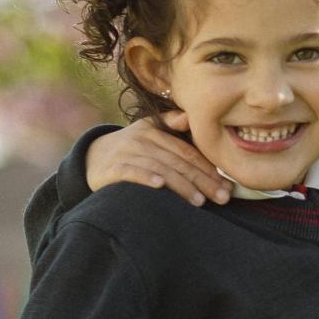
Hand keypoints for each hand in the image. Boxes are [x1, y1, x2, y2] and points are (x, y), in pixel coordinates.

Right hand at [88, 110, 232, 205]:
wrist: (91, 157)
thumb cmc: (130, 147)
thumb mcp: (148, 131)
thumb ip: (171, 124)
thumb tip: (191, 117)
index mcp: (155, 131)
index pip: (187, 151)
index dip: (208, 168)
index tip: (227, 185)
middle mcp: (142, 140)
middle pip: (178, 161)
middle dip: (203, 180)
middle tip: (223, 197)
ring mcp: (127, 153)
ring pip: (160, 168)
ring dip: (182, 185)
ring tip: (200, 201)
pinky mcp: (112, 168)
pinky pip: (132, 172)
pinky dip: (146, 177)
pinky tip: (160, 186)